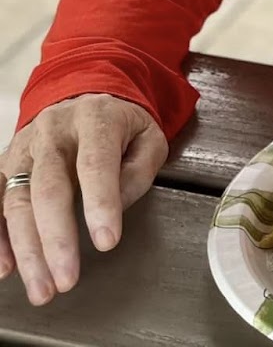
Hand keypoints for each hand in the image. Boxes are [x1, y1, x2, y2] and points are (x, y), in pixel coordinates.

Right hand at [0, 94, 166, 304]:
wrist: (83, 93)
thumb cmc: (121, 123)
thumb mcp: (149, 135)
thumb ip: (140, 169)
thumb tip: (118, 206)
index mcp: (95, 119)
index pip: (95, 164)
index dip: (100, 204)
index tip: (107, 242)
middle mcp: (52, 132)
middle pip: (48, 188)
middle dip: (56, 239)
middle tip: (66, 280)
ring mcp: (23, 149)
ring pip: (17, 201)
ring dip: (27, 250)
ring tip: (42, 288)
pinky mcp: (5, 165)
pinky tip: (5, 268)